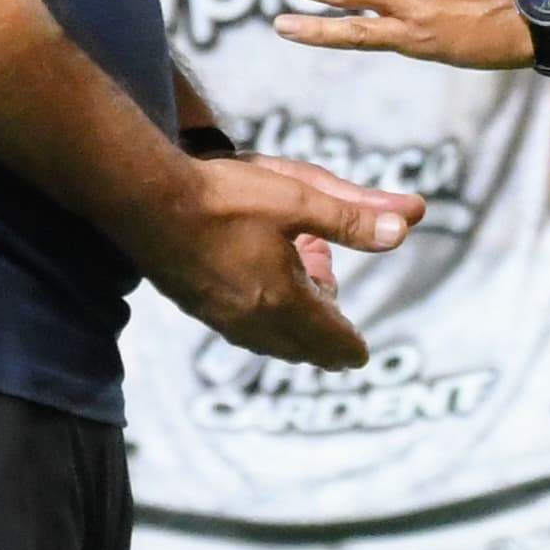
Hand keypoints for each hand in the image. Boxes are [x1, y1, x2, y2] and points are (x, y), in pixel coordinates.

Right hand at [141, 151, 426, 370]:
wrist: (144, 198)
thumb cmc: (223, 196)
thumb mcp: (300, 198)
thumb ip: (353, 217)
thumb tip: (405, 225)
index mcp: (284, 302)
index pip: (332, 343)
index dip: (351, 347)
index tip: (361, 353)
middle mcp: (252, 322)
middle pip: (302, 350)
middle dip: (324, 332)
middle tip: (330, 296)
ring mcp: (220, 318)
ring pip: (270, 342)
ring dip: (292, 324)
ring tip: (297, 281)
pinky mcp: (195, 305)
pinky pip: (241, 329)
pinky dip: (262, 317)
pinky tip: (255, 287)